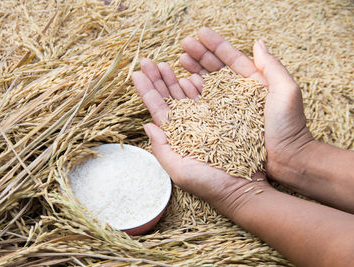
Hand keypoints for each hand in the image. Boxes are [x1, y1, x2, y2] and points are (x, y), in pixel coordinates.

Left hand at [132, 59, 268, 218]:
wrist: (244, 189)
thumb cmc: (210, 184)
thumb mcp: (180, 170)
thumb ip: (162, 149)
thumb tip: (147, 126)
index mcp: (176, 137)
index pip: (158, 109)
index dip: (146, 91)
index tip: (136, 74)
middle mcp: (189, 127)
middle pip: (170, 98)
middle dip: (157, 79)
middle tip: (146, 61)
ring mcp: (206, 121)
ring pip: (187, 95)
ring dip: (174, 78)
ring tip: (163, 63)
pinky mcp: (224, 117)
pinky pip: (209, 97)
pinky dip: (198, 84)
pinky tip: (188, 74)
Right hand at [179, 27, 313, 184]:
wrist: (287, 159)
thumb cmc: (289, 126)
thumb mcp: (286, 91)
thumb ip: (272, 66)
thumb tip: (258, 42)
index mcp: (254, 82)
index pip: (231, 59)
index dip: (215, 45)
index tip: (199, 33)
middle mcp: (238, 93)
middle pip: (214, 69)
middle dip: (198, 55)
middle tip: (183, 45)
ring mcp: (228, 109)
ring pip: (206, 85)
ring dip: (192, 71)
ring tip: (177, 61)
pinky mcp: (221, 124)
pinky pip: (203, 106)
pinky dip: (192, 94)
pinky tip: (182, 85)